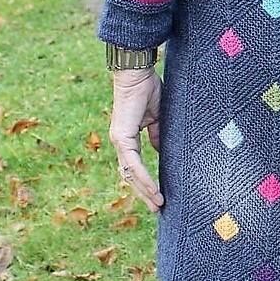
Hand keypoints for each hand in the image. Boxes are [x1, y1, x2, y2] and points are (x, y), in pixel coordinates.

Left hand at [109, 67, 164, 212]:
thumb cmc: (147, 88)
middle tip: (158, 208)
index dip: (145, 182)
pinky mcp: (122, 137)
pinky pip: (133, 163)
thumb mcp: (157, 117)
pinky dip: (143, 177)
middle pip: (129, 176)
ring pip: (130, 174)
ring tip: (158, 203)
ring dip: (144, 191)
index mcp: (127, 138)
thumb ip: (157, 135)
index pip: (133, 167)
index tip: (158, 195)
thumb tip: (161, 151)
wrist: (137, 72)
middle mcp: (120, 142)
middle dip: (144, 194)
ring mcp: (119, 141)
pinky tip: (153, 188)